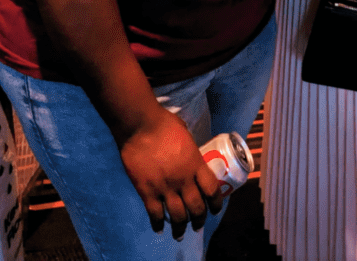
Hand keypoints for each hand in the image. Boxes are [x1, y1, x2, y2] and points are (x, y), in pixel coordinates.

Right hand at [119, 108, 222, 239]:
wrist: (139, 125)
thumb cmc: (164, 123)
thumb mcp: (186, 135)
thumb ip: (190, 150)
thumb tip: (191, 155)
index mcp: (195, 164)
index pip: (212, 190)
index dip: (216, 203)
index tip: (215, 209)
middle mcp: (183, 180)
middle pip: (196, 208)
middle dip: (199, 220)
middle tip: (198, 225)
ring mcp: (165, 187)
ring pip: (178, 216)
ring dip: (181, 227)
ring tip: (180, 233)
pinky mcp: (147, 191)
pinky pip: (155, 214)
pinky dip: (158, 224)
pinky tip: (159, 228)